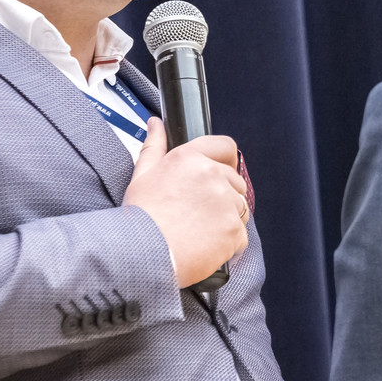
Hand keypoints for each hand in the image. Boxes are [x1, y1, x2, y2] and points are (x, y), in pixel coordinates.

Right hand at [123, 120, 248, 287]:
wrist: (142, 256)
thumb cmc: (140, 218)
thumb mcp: (142, 176)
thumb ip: (154, 146)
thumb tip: (155, 124)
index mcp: (190, 159)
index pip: (225, 146)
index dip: (226, 159)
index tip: (222, 171)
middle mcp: (212, 176)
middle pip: (235, 181)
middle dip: (223, 195)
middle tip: (198, 213)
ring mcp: (226, 203)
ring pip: (240, 208)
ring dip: (226, 219)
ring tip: (198, 232)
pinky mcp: (234, 230)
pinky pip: (241, 236)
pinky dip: (228, 244)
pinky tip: (205, 247)